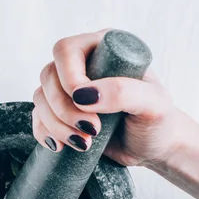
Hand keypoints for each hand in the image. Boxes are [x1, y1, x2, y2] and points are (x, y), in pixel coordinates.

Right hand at [32, 29, 186, 166]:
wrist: (156, 148)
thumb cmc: (159, 121)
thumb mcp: (152, 104)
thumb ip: (123, 92)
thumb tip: (83, 95)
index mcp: (104, 49)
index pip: (66, 50)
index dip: (68, 77)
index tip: (87, 105)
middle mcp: (82, 66)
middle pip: (48, 76)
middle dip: (63, 109)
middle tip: (91, 131)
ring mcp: (69, 91)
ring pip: (40, 99)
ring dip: (55, 125)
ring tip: (84, 144)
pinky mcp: (62, 115)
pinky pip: (39, 120)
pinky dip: (45, 134)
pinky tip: (62, 147)